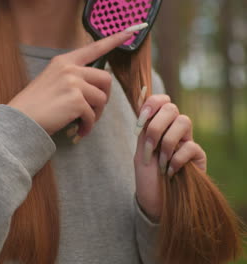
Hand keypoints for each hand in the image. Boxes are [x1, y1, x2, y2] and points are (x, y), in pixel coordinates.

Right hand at [7, 28, 136, 136]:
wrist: (20, 119)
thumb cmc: (34, 104)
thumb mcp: (50, 80)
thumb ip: (70, 77)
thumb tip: (92, 88)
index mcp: (64, 61)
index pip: (93, 48)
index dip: (114, 40)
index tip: (129, 32)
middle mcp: (70, 69)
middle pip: (105, 78)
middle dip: (104, 96)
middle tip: (96, 109)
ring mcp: (73, 84)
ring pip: (101, 98)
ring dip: (96, 114)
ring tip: (85, 122)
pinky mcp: (76, 101)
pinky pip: (93, 115)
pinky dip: (88, 126)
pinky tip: (80, 131)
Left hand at [134, 94, 206, 220]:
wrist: (154, 202)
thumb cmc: (147, 177)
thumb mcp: (140, 151)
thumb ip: (144, 128)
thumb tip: (143, 96)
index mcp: (158, 126)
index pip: (161, 101)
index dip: (151, 104)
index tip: (140, 121)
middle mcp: (174, 130)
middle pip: (171, 108)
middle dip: (155, 127)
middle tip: (148, 148)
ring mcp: (188, 141)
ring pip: (183, 122)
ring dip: (166, 143)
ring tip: (161, 162)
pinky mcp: (199, 156)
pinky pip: (190, 146)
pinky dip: (176, 159)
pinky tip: (171, 172)